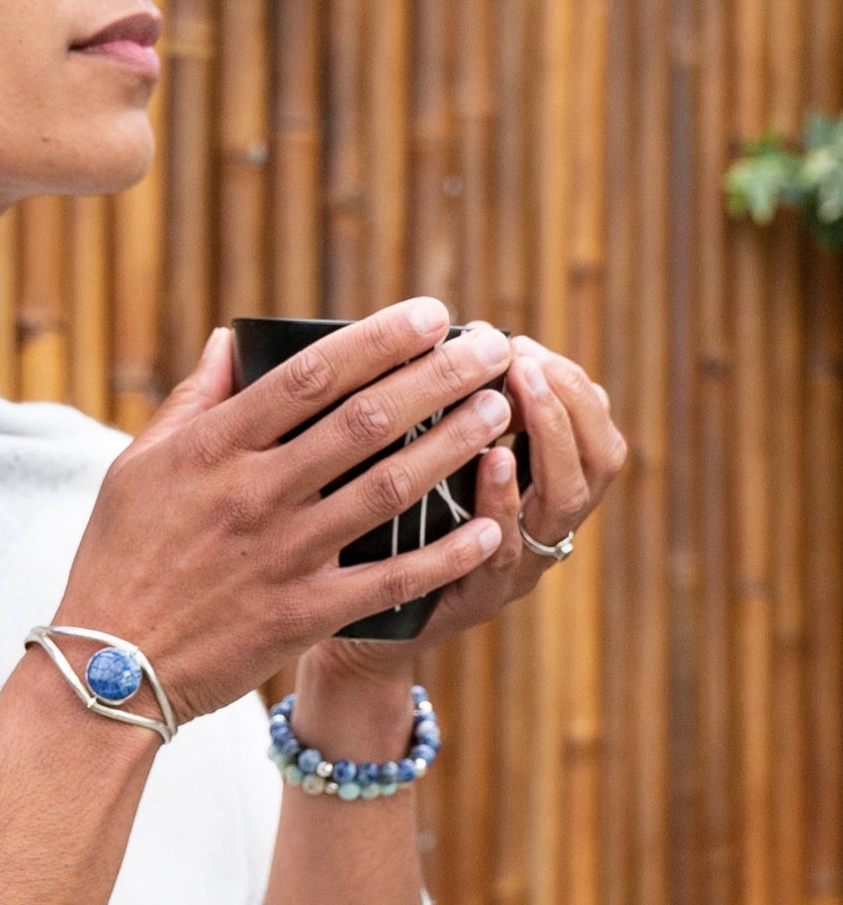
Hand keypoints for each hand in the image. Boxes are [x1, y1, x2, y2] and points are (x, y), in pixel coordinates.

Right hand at [50, 301, 516, 725]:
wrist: (110, 664)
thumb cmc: (122, 552)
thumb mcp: (140, 462)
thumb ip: (194, 397)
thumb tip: (231, 339)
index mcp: (216, 446)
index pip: (311, 374)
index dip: (378, 339)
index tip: (430, 313)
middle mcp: (257, 491)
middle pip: (365, 420)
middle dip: (437, 376)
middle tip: (491, 348)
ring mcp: (285, 554)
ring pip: (389, 488)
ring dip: (452, 446)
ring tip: (498, 411)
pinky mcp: (304, 613)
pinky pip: (390, 579)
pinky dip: (444, 554)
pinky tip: (488, 525)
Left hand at [306, 327, 627, 685]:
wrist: (358, 625)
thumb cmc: (395, 526)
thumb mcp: (428, 462)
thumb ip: (447, 412)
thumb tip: (440, 330)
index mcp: (538, 490)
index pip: (594, 431)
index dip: (570, 386)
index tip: (523, 345)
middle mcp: (541, 529)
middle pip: (596, 464)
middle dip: (566, 403)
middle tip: (525, 361)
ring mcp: (513, 568)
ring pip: (560, 507)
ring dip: (544, 442)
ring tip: (515, 398)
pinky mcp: (470, 599)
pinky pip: (498, 556)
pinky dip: (499, 505)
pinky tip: (489, 464)